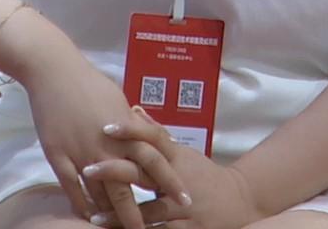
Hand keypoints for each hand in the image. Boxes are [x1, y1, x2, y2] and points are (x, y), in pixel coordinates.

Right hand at [19, 55, 189, 227]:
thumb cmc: (90, 83)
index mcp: (127, 132)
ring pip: (100, 193)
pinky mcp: (59, 156)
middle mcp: (107, 147)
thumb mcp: (120, 103)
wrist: (55, 72)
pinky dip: (81, 204)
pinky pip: (72, 187)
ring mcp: (82, 154)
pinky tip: (87, 217)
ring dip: (110, 214)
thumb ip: (134, 127)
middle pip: (128, 188)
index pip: (155, 164)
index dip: (170, 184)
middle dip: (140, 214)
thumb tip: (148, 139)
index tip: (184, 202)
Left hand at [84, 106, 266, 228]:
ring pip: (149, 211)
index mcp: (176, 158)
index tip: (105, 126)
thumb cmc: (204, 175)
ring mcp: (184, 207)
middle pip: (145, 172)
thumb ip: (157, 134)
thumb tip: (133, 109)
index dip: (131, 130)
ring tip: (94, 217)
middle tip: (87, 169)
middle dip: (115, 171)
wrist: (240, 202)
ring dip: (120, 214)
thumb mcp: (182, 153)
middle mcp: (179, 180)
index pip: (154, 138)